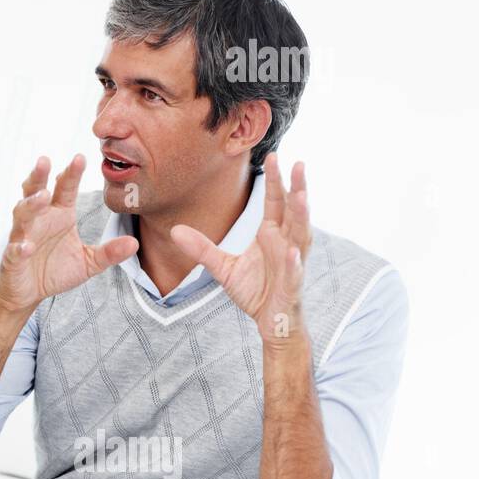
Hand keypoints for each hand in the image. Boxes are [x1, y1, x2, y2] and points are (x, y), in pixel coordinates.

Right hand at [0, 154, 138, 312]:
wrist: (29, 293)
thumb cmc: (55, 270)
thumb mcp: (88, 261)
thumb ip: (109, 252)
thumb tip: (135, 243)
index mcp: (59, 215)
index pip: (64, 189)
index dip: (71, 174)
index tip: (80, 158)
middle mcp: (39, 221)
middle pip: (35, 192)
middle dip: (39, 177)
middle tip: (45, 161)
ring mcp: (23, 237)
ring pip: (23, 215)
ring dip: (31, 205)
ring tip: (42, 197)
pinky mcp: (13, 258)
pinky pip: (15, 250)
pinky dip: (20, 247)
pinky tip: (26, 246)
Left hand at [170, 153, 310, 345]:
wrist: (270, 321)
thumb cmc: (255, 290)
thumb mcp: (222, 267)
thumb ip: (202, 248)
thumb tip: (175, 230)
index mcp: (272, 235)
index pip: (275, 203)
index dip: (275, 181)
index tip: (274, 156)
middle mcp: (286, 243)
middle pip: (292, 211)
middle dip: (295, 188)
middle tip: (296, 163)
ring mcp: (293, 264)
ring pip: (301, 236)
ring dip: (302, 216)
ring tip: (302, 196)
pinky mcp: (292, 286)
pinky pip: (295, 272)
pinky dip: (294, 263)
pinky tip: (293, 252)